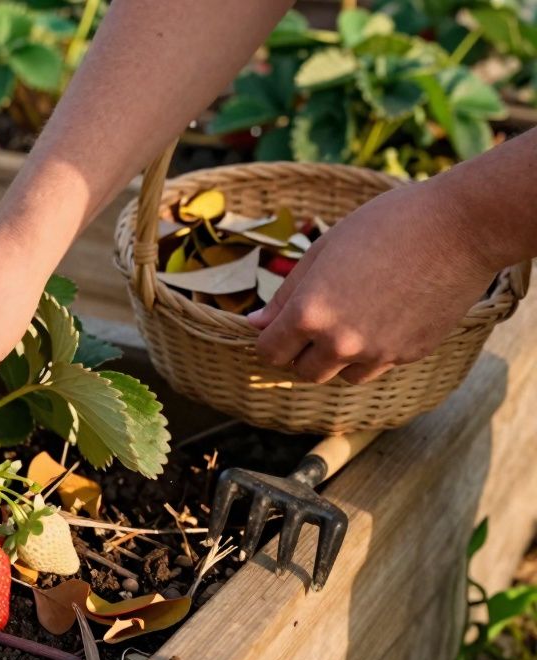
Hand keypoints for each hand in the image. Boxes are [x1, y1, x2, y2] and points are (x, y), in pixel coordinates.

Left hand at [248, 181, 497, 384]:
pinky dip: (370, 354)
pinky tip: (380, 320)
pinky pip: (377, 367)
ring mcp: (378, 353)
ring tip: (349, 320)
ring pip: (340, 377)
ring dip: (335, 358)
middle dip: (300, 353)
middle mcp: (341, 342)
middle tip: (312, 325)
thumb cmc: (386, 225)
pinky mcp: (410, 355)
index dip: (269, 340)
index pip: (269, 352)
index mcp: (310, 313)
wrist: (460, 228)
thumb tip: (256, 323)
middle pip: (303, 372)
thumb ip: (287, 293)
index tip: (275, 329)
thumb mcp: (324, 250)